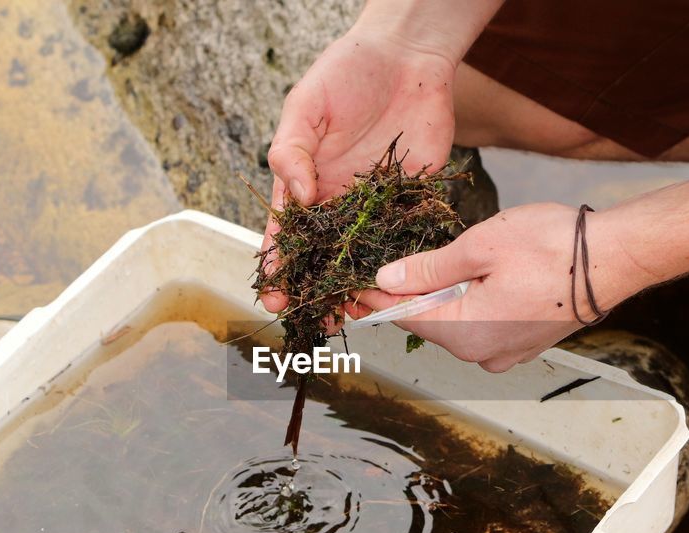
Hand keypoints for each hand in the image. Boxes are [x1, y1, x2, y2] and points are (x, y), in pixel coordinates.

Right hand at [259, 28, 457, 312]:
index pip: (287, 234)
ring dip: (358, 288)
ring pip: (363, 257)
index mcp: (305, 183)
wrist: (407, 55)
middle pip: (324, 257)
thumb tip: (297, 195)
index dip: (280, 267)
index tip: (276, 295)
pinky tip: (400, 290)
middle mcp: (337, 201)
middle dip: (317, 291)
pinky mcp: (412, 198)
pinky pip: (405, 238)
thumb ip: (293, 150)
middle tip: (316, 321)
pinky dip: (401, 264)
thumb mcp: (306, 106)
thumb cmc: (347, 72)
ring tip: (357, 315)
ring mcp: (375, 204)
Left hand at [353, 203, 651, 371]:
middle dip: (403, 297)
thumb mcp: (479, 246)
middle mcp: (482, 353)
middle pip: (427, 323)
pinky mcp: (525, 344)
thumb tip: (387, 281)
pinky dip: (467, 304)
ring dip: (437, 298)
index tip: (347, 286)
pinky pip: (482, 326)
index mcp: (464, 332)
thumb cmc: (552, 246)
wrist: (617, 258)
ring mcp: (506, 353)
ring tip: (419, 268)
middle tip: (378, 268)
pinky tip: (466, 278)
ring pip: (455, 323)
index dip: (371, 299)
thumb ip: (428, 268)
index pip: (401, 317)